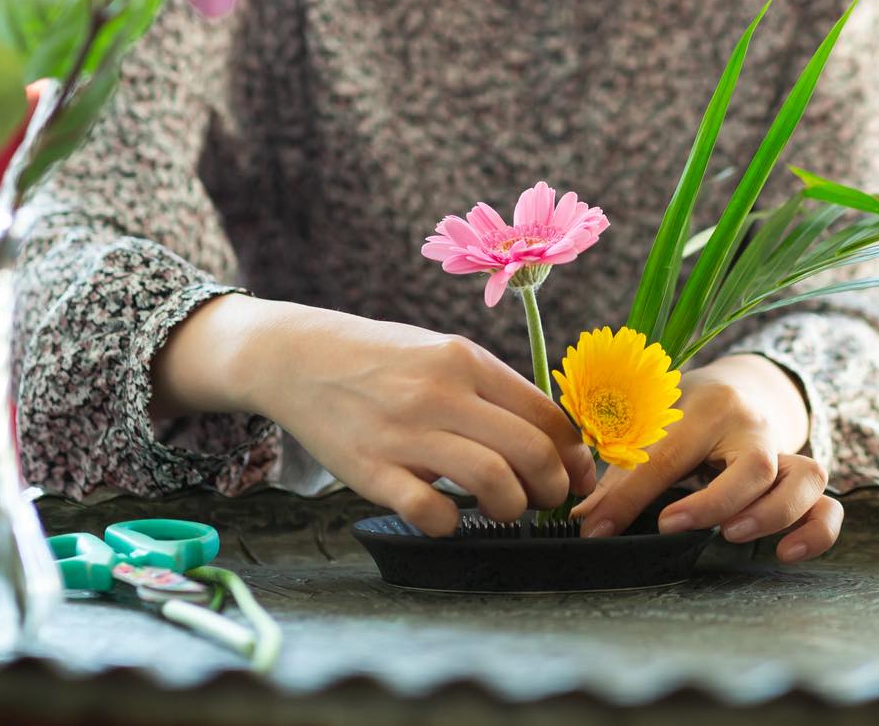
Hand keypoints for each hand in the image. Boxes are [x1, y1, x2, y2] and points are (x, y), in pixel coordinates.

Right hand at [244, 303, 597, 535]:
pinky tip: (447, 515)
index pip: (547, 415)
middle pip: (531, 452)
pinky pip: (432, 512)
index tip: (578, 475)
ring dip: (512, 508)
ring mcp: (405, 434)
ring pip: (494, 483)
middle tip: (547, 500)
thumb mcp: (443, 353)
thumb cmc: (383, 360)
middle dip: (553, 488)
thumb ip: (493, 388)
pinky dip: (451, 524)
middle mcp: (441, 394)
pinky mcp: (372, 471)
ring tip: (504, 509)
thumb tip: (555, 436)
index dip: (575, 455)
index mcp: (466, 361)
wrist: (299, 358)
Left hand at [570, 354, 840, 562]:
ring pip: (804, 479)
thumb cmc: (688, 407)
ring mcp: (786, 451)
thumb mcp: (651, 421)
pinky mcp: (805, 477)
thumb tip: (587, 519)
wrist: (744, 386)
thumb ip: (622, 470)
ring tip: (733, 536)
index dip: (629, 496)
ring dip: (772, 514)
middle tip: (670, 526)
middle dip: (714, 502)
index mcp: (706, 404)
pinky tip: (786, 552)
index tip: (597, 529)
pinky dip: (816, 531)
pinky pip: (828, 504)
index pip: (668, 454)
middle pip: (754, 465)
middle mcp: (754, 426)